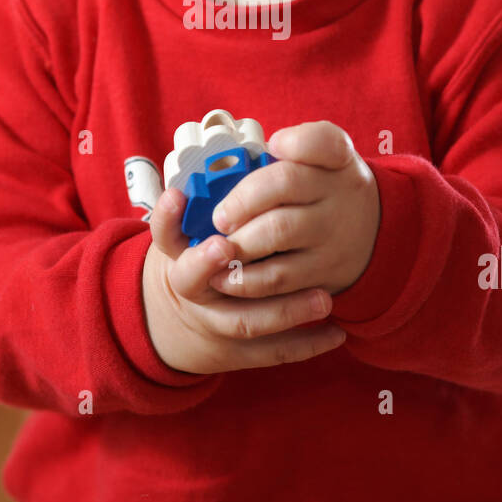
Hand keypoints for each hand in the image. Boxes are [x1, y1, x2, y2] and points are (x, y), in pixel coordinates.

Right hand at [141, 184, 346, 374]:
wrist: (185, 318)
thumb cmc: (204, 252)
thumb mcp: (200, 224)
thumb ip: (222, 194)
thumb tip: (270, 149)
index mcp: (179, 252)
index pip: (164, 234)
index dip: (167, 217)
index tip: (179, 196)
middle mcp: (192, 288)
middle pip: (191, 280)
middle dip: (206, 264)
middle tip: (226, 247)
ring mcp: (212, 322)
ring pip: (241, 321)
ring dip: (282, 310)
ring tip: (323, 299)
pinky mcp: (237, 352)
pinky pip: (272, 352)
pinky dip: (306, 345)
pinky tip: (337, 334)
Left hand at [206, 121, 380, 296]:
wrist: (371, 235)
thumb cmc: (324, 191)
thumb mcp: (321, 162)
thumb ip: (286, 156)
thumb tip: (224, 167)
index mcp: (335, 159)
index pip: (323, 140)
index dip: (295, 140)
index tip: (274, 145)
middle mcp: (339, 193)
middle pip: (284, 183)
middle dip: (241, 199)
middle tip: (220, 217)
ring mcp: (333, 233)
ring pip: (278, 232)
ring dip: (239, 241)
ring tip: (219, 246)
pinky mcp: (324, 271)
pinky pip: (278, 277)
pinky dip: (245, 279)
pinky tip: (225, 276)